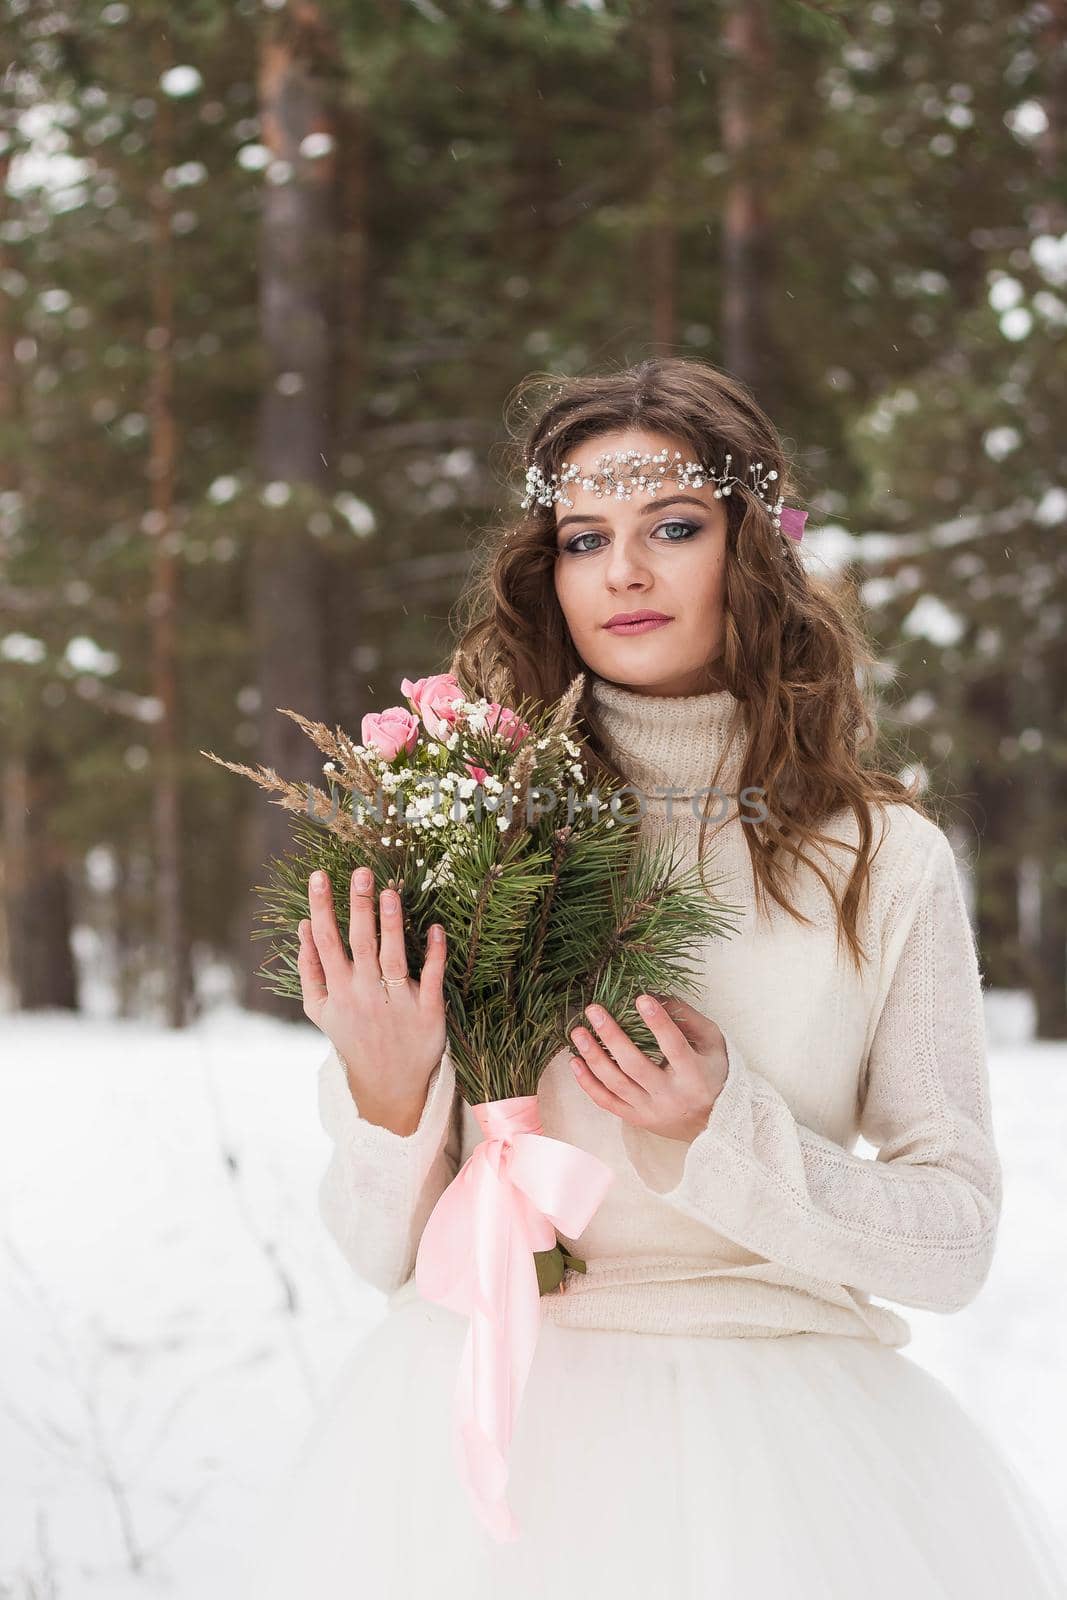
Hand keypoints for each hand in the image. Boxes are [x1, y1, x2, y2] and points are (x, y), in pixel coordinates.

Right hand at [297, 865, 447, 1128]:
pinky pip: (432, 979)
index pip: (326, 941)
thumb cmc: (353, 1037)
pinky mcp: (428, 1012)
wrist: (388, 1085)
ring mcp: (398, 1003)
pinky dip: (434, 954)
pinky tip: (435, 928)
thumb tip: (302, 925)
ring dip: (392, 924)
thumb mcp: (320, 1010)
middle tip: (362, 871)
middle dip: (358, 906)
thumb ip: (308, 969)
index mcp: (338, 991)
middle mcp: (365, 994)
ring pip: (393, 958)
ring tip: (390, 892)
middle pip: (360, 943)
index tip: (320, 875)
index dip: (322, 907)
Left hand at [568, 993, 728, 1142]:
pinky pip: (607, 1102)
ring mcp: (651, 1110)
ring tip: (578, 1033)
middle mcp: (671, 1096)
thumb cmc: (713, 1075)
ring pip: (616, 1084)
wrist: (715, 1124)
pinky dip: (588, 1083)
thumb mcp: (712, 1044)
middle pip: (635, 1065)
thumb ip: (689, 1019)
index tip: (642, 998)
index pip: (674, 1046)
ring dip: (594, 1057)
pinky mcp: (636, 1119)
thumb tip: (658, 996)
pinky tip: (575, 1062)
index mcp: (695, 1076)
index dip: (658, 1023)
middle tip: (594, 1010)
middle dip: (612, 1036)